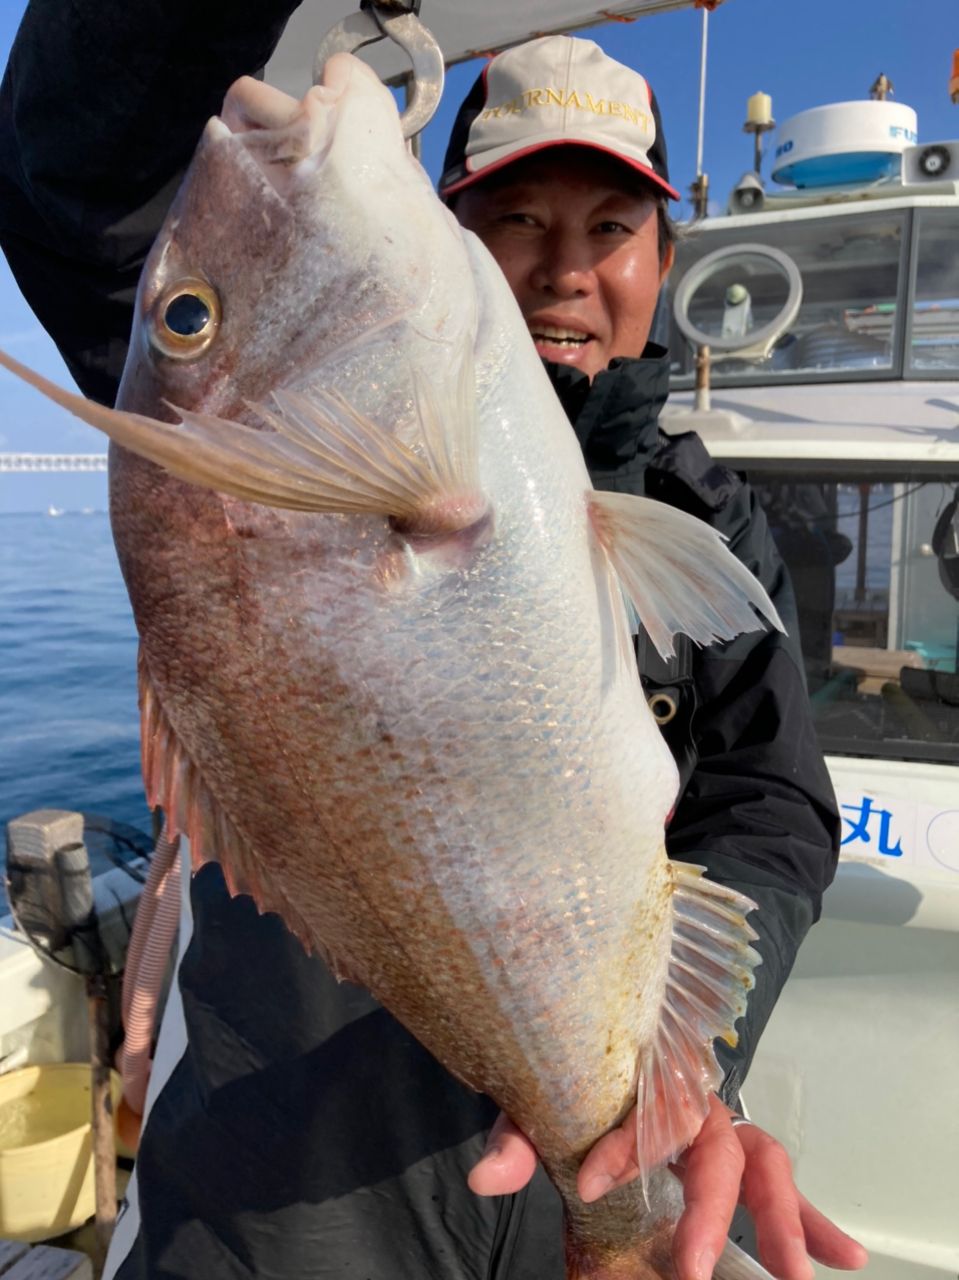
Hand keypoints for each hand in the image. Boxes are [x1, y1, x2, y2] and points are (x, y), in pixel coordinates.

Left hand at [468, 1096, 867, 1279]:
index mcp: (647, 1083)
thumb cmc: (572, 1094)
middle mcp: (695, 1107)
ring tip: (795, 1274)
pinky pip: (785, 1194)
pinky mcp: (739, 1173)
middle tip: (691, 1268)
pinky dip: (815, 1222)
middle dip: (710, 1210)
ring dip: (783, 1220)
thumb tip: (485, 1179)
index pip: (649, 1110)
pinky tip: (845, 1255)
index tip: (585, 1187)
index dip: (623, 1148)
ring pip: (765, 1167)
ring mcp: (723, 1137)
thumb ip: (516, 1140)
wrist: (589, 1080)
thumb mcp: (537, 1111)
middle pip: (719, 1149)